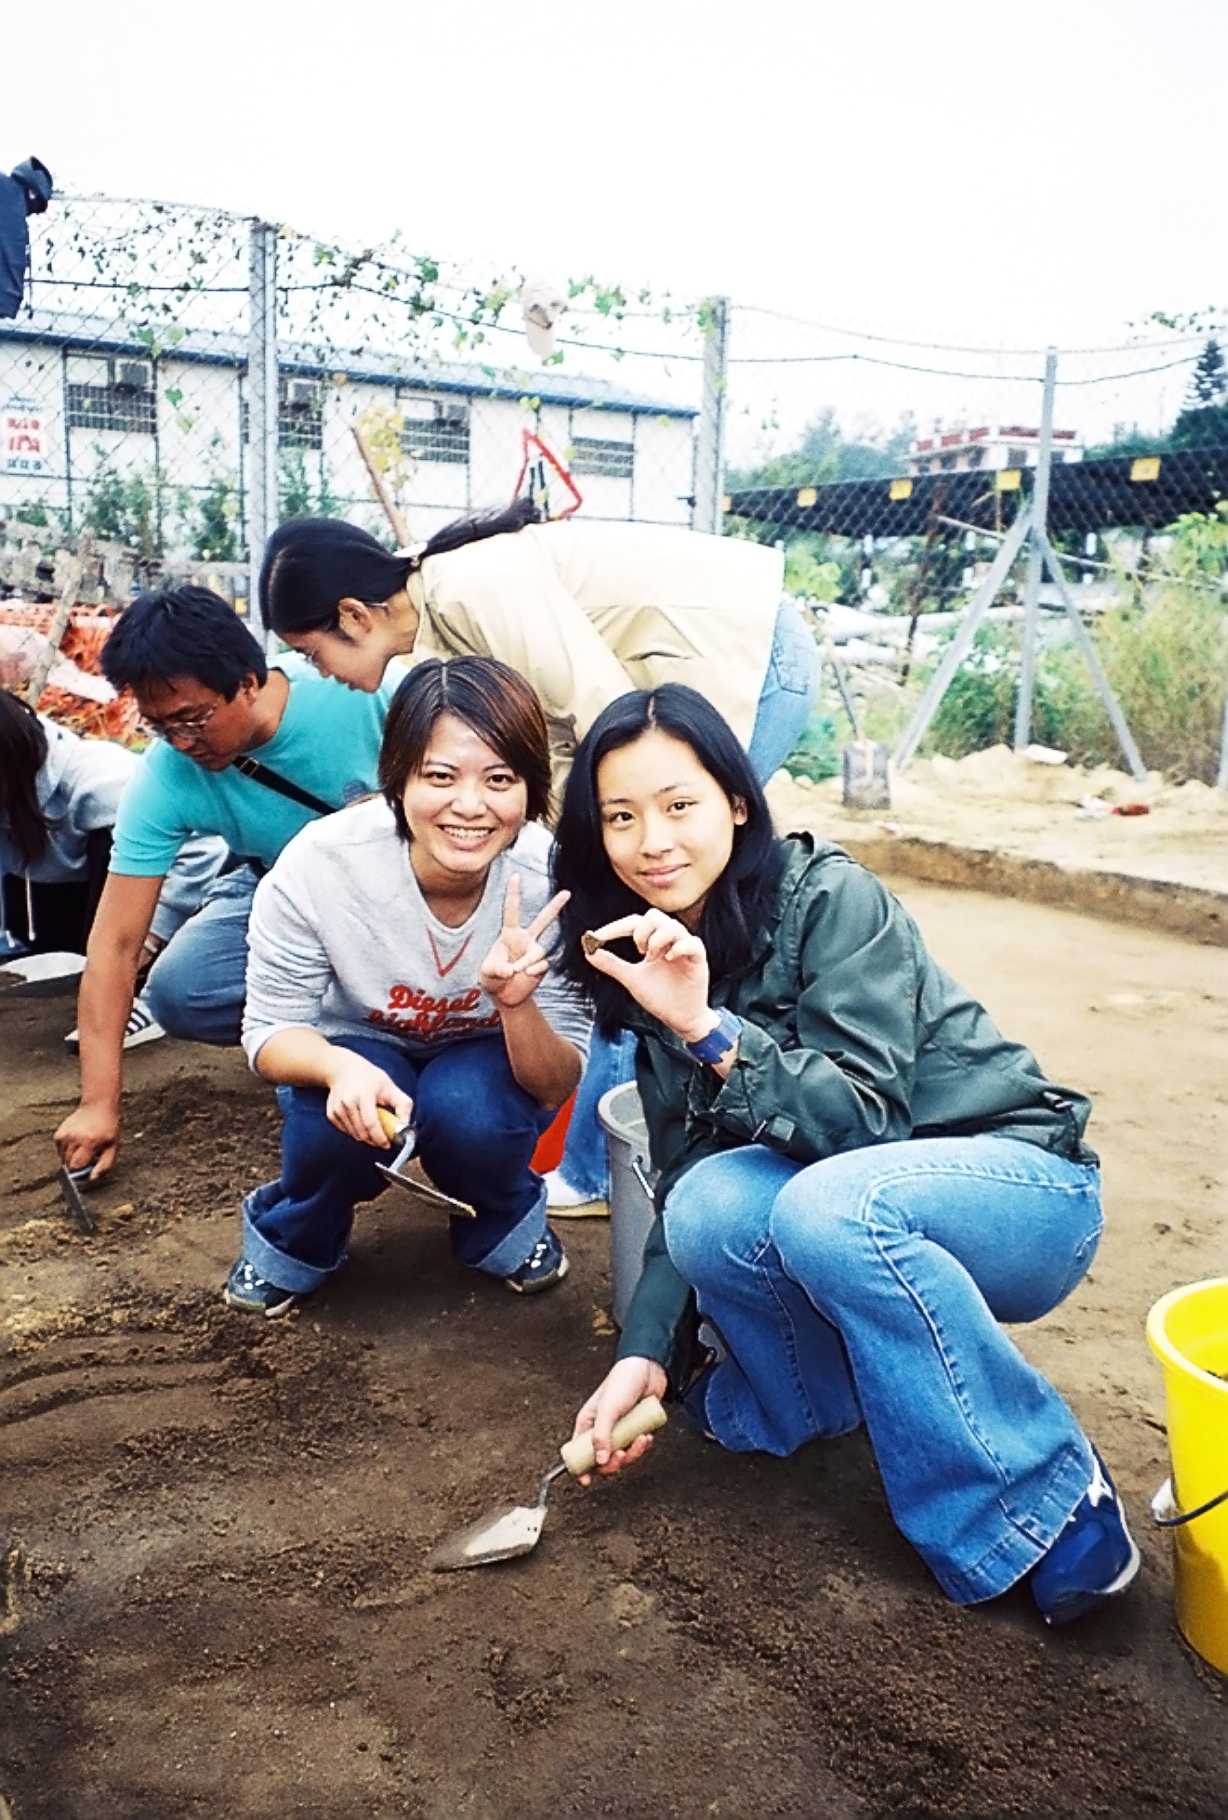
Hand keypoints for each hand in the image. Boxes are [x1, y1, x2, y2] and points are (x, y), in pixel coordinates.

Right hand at [55, 1102, 119, 1180]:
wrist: (98, 1106)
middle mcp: (74, 1138)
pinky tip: (76, 1143)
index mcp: (89, 1142)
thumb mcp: (113, 1147)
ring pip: (63, 1158)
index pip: (76, 1166)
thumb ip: (104, 1165)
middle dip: (77, 1165)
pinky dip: (66, 1151)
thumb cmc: (108, 1128)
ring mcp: (64, 1135)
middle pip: (68, 1164)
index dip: (81, 1172)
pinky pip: (59, 1151)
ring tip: (83, 1148)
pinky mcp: (59, 1133)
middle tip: (87, 1157)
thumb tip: (91, 1179)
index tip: (87, 1170)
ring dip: (71, 1158)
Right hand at [323, 1052, 412, 1147]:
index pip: (371, 1123)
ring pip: (354, 1134)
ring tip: (374, 1130)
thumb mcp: (390, 1086)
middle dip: (375, 1141)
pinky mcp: (331, 1114)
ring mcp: (337, 1109)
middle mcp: (347, 1103)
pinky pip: (346, 1132)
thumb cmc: (369, 1077)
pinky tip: (362, 1123)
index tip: (388, 1144)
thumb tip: (406, 1124)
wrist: (342, 1069)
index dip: (380, 1137)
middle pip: (362, 1132)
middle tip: (384, 1139)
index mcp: (363, 1095)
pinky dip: (356, 1132)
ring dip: (366, 1138)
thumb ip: (403, 1105)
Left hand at [480, 875, 569, 1010]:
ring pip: (539, 950)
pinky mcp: (541, 967)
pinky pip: (543, 964)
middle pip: (543, 920)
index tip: (515, 875)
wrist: (505, 997)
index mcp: (509, 934)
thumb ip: (496, 969)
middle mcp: (525, 940)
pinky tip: (528, 974)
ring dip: (529, 959)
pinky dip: (535, 969)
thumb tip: (512, 969)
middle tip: (567, 892)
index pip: (512, 910)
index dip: (513, 893)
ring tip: (519, 969)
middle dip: (555, 906)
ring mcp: (534, 953)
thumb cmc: (492, 979)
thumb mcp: (486, 972)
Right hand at [570, 1355, 668, 1482]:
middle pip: (603, 1461)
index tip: (585, 1481)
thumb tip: (600, 1461)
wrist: (650, 1369)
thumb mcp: (608, 1409)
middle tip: (621, 1453)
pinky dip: (642, 1446)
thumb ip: (602, 1435)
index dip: (581, 1469)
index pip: (578, 1453)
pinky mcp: (635, 1432)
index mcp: (588, 1424)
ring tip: (641, 1438)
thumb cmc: (623, 1381)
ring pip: (622, 1457)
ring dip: (633, 1452)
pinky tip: (647, 1434)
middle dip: (614, 1462)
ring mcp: (620, 1432)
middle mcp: (602, 1430)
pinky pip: (636, 1449)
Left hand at [585, 910, 714, 1042]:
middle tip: (638, 952)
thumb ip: (612, 964)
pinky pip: (692, 943)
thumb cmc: (659, 996)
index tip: (596, 937)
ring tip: (653, 959)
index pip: (633, 923)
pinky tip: (668, 959)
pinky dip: (678, 947)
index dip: (614, 927)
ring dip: (657, 939)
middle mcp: (670, 940)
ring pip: (672, 925)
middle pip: (654, 915)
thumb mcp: (631, 978)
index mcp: (653, 941)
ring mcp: (686, 947)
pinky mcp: (699, 958)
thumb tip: (588, 951)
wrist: (680, 1018)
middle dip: (641, 932)